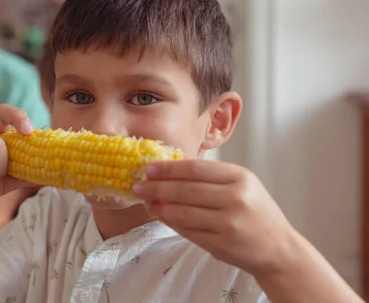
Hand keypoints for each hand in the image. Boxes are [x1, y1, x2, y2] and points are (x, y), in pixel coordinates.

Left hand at [131, 160, 298, 276]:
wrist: (278, 248)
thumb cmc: (255, 212)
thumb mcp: (242, 185)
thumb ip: (211, 177)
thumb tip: (169, 168)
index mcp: (240, 178)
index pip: (196, 169)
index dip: (168, 168)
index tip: (148, 168)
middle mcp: (236, 199)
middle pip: (186, 190)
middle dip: (157, 188)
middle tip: (138, 186)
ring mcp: (228, 223)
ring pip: (184, 212)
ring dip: (159, 207)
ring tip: (146, 201)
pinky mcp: (221, 244)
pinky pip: (188, 231)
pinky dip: (171, 222)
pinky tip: (160, 215)